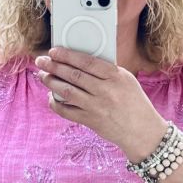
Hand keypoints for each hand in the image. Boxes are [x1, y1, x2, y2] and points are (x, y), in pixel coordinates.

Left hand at [35, 46, 167, 160]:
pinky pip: (67, 112)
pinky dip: (56, 104)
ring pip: (67, 92)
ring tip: (43, 76)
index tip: (54, 51)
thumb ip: (106, 71)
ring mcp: (96, 107)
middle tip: (41, 60)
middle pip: (73, 75)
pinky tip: (52, 97)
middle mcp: (105, 91)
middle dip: (53, 66)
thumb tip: (81, 61)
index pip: (86, 62)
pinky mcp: (90, 121)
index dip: (67, 55)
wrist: (141, 131)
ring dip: (51, 82)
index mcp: (115, 76)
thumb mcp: (126, 80)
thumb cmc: (134, 103)